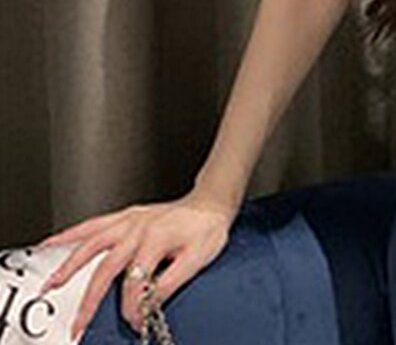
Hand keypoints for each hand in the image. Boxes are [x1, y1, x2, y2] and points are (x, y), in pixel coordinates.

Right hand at [34, 188, 237, 339]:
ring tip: (51, 285)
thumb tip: (147, 305)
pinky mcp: (126, 217)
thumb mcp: (198, 258)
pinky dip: (71, 234)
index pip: (134, 281)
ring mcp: (129, 220)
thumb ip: (171, 283)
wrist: (211, 203)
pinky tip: (53, 243)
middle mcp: (138, 227)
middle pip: (106, 267)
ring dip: (69, 265)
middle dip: (90, 300)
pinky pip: (93, 224)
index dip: (132, 305)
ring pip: (92, 243)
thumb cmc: (207, 228)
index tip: (135, 321)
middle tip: (78, 325)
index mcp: (156, 238)